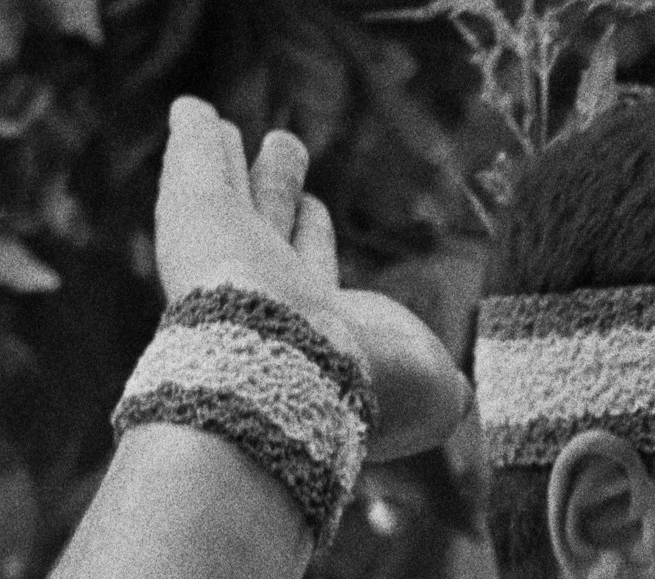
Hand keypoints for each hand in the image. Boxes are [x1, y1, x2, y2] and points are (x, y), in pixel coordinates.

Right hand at [151, 100, 463, 463]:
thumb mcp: (433, 390)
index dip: (310, 237)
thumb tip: (462, 393)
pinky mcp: (199, 218)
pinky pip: (195, 167)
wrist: (302, 382)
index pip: (311, 267)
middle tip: (283, 146)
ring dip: (232, 159)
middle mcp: (270, 293)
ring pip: (233, 194)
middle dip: (278, 189)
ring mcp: (230, 256)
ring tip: (228, 128)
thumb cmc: (372, 386)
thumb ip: (446, 387)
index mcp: (317, 329)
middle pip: (271, 224)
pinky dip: (193, 138)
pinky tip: (192, 110)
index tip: (313, 208)